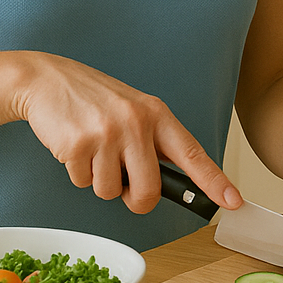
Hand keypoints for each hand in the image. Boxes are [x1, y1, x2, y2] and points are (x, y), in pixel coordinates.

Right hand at [12, 51, 241, 214]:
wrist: (48, 80)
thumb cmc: (95, 101)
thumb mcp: (135, 112)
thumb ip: (154, 144)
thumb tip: (170, 187)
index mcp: (157, 115)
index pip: (193, 154)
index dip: (215, 182)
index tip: (234, 202)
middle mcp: (137, 123)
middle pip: (149, 191)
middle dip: (135, 199)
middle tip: (123, 183)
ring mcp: (107, 134)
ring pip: (110, 192)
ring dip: (99, 181)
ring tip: (93, 149)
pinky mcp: (78, 144)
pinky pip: (83, 183)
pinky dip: (77, 173)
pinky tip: (75, 146)